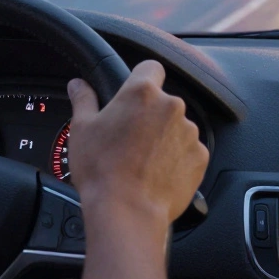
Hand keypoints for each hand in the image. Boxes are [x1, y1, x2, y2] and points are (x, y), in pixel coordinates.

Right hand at [66, 60, 208, 225]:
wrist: (127, 212)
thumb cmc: (102, 170)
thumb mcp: (82, 129)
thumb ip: (83, 100)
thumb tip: (78, 85)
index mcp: (142, 93)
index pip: (150, 67)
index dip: (140, 78)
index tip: (132, 94)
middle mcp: (171, 107)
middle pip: (162, 101)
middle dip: (149, 114)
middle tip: (128, 136)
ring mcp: (189, 133)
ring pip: (176, 126)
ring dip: (163, 136)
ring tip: (141, 159)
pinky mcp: (199, 158)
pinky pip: (188, 150)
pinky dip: (175, 158)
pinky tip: (155, 172)